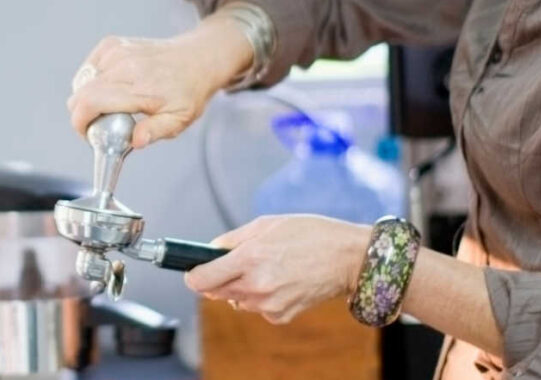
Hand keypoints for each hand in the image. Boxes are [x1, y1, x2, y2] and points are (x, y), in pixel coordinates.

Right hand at [67, 15, 252, 147]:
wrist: (199, 58)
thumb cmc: (189, 91)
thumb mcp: (180, 119)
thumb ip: (155, 131)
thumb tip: (136, 141)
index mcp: (140, 88)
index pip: (90, 103)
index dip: (80, 123)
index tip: (88, 135)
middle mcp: (125, 67)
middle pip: (80, 94)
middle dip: (82, 115)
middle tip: (101, 125)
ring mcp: (118, 52)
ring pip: (82, 82)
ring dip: (89, 98)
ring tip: (112, 106)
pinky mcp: (113, 44)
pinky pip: (88, 68)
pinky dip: (92, 80)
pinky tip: (111, 87)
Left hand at [185, 215, 370, 323]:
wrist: (347, 258)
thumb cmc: (313, 234)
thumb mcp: (269, 224)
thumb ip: (233, 239)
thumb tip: (209, 251)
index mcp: (250, 258)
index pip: (201, 279)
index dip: (193, 274)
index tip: (194, 270)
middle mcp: (256, 285)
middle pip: (215, 291)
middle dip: (222, 277)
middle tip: (243, 261)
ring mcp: (268, 304)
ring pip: (236, 301)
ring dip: (242, 287)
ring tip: (269, 268)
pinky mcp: (280, 316)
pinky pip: (257, 308)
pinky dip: (262, 297)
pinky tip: (282, 281)